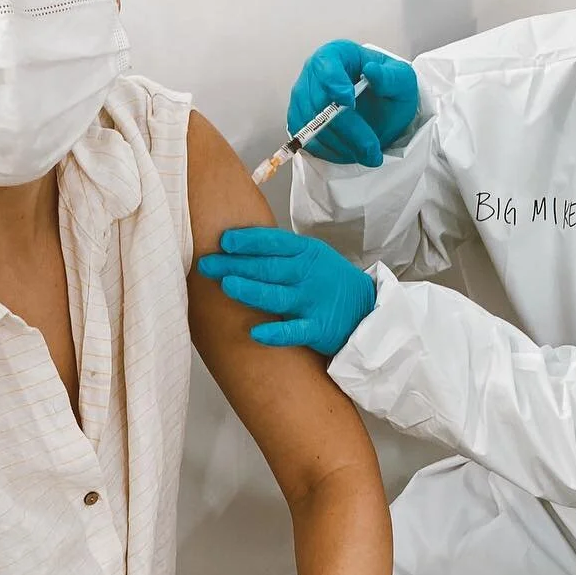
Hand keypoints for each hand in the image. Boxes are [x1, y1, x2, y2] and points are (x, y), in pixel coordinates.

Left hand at [196, 227, 375, 354]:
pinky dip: (275, 333)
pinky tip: (255, 333)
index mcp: (307, 253)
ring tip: (226, 285)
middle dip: (236, 265)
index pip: (274, 243)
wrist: (367, 311)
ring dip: (251, 290)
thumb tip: (238, 243)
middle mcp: (309, 275)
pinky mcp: (318, 329)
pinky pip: (294, 331)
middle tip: (207, 264)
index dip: (248, 241)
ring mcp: (314, 302)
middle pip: (268, 268)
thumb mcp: (312, 258)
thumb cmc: (329, 283)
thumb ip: (281, 252)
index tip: (224, 242)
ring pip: (277, 296)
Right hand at [289, 40, 418, 166]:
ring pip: (313, 127)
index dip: (334, 84)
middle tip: (371, 148)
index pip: (325, 66)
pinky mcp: (300, 123)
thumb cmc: (388, 89)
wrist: (381, 109)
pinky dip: (330, 153)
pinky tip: (351, 153)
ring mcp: (303, 100)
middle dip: (348, 130)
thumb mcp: (401, 80)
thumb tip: (372, 71)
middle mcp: (313, 75)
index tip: (349, 102)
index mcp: (336, 54)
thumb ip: (390, 77)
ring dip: (341, 146)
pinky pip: (308, 142)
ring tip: (367, 154)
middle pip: (320, 103)